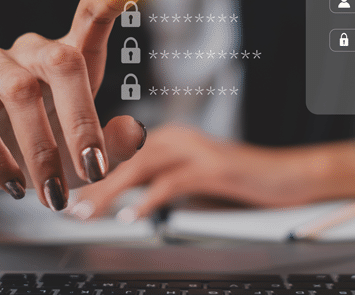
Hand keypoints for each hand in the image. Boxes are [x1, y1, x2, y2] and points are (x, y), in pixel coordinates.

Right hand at [0, 0, 145, 210]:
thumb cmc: (48, 145)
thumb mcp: (85, 152)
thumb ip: (114, 145)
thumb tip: (134, 130)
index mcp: (70, 57)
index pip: (90, 19)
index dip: (107, 2)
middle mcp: (33, 51)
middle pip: (63, 61)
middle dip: (81, 119)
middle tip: (95, 170)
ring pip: (20, 93)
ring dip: (40, 150)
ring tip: (53, 195)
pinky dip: (1, 161)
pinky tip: (15, 186)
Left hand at [70, 125, 338, 220]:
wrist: (287, 175)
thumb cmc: (240, 181)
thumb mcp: (192, 180)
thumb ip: (160, 182)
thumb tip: (123, 199)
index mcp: (170, 138)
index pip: (120, 152)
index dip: (91, 172)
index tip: (67, 192)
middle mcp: (178, 137)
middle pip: (124, 159)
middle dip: (92, 184)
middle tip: (68, 207)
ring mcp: (196, 150)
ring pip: (141, 167)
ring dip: (110, 191)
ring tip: (88, 213)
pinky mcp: (214, 168)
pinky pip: (173, 183)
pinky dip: (149, 200)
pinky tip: (132, 216)